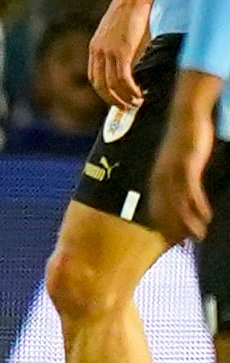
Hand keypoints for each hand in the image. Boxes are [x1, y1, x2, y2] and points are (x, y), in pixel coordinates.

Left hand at [89, 0, 151, 108]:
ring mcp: (107, 52)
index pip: (93, 78)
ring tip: (135, 103)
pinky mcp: (120, 51)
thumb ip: (119, 52)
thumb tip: (130, 68)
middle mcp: (97, 52)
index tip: (115, 99)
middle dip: (112, 100)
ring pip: (111, 84)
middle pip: (99, 85)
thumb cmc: (131, 15)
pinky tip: (138, 94)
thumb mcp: (119, 36)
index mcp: (94, 49)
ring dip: (123, 98)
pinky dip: (130, 90)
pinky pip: (123, 78)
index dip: (104, 92)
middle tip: (125, 108)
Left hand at [149, 104, 214, 241]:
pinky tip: (205, 216)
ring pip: (178, 203)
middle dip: (174, 229)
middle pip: (165, 209)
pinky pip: (191, 189)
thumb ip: (177, 176)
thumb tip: (181, 191)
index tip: (170, 240)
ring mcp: (173, 171)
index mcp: (158, 176)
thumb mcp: (178, 161)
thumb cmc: (184, 139)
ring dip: (188, 222)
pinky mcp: (187, 164)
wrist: (187, 116)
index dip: (164, 224)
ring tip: (197, 237)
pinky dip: (197, 205)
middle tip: (183, 246)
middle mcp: (162, 176)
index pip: (157, 206)